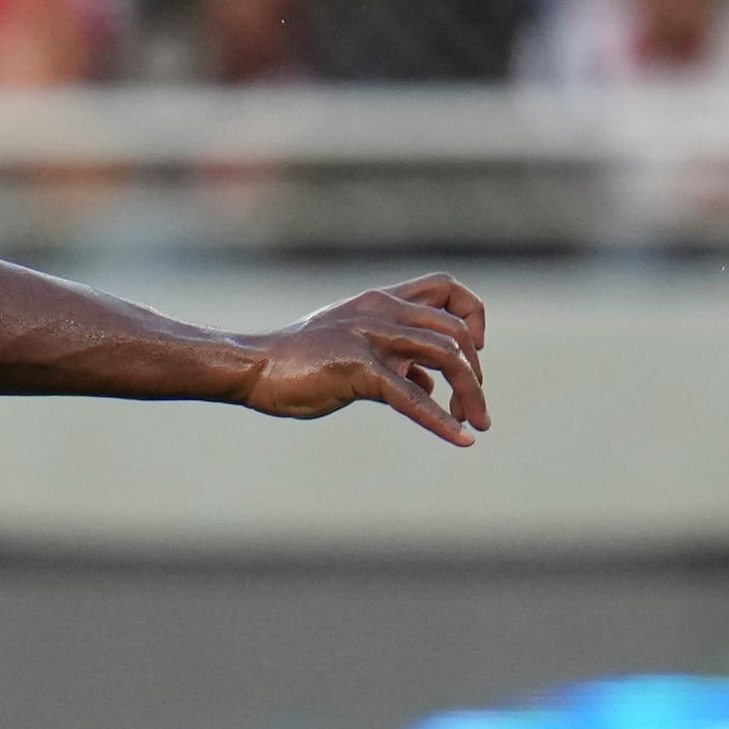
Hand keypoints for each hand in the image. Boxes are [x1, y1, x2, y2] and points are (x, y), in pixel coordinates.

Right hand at [240, 276, 487, 445]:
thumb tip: (426, 382)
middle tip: (474, 407)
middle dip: (475, 373)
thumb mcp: (352, 348)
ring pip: (446, 358)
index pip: (447, 288)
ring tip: (477, 424)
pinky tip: (460, 440)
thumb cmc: (296, 363)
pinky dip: (441, 421)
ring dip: (471, 395)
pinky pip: (412, 396)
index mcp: (381, 301)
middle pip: (456, 332)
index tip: (472, 351)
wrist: (252, 366)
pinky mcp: (358, 368)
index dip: (472, 316)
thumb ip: (393, 358)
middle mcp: (382, 311)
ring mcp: (370, 337)